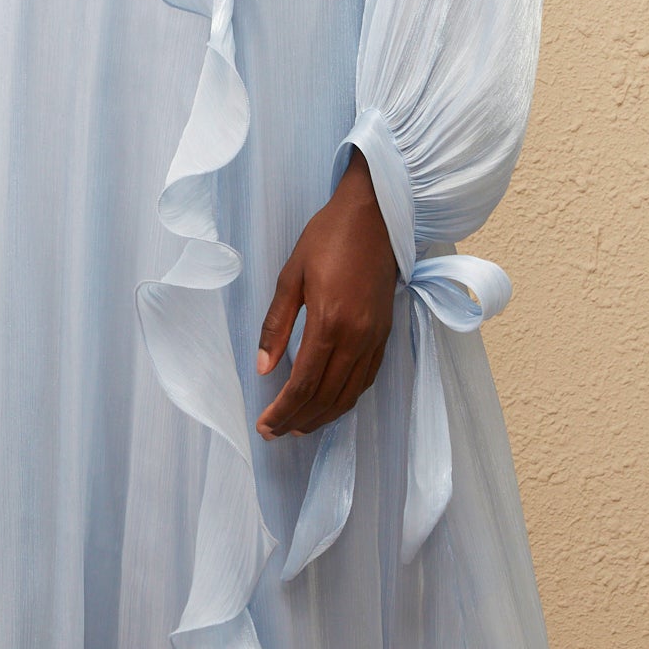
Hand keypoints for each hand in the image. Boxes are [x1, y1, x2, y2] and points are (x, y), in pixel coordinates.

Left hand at [255, 151, 399, 439]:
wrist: (377, 215)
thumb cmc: (328, 237)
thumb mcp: (292, 274)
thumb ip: (277, 324)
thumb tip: (264, 367)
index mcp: (330, 321)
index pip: (304, 382)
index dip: (283, 410)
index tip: (264, 425)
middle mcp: (357, 337)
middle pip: (326, 396)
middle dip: (298, 420)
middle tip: (273, 433)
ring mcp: (375, 338)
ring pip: (349, 394)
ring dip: (323, 417)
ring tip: (298, 427)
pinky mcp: (385, 335)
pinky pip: (366, 379)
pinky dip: (346, 399)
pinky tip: (330, 405)